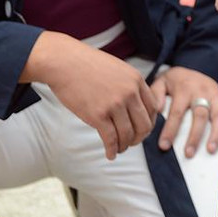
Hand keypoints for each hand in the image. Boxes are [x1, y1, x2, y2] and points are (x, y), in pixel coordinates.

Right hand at [25, 32, 158, 160]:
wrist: (64, 62)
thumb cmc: (86, 64)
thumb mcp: (117, 68)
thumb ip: (129, 84)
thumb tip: (134, 105)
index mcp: (136, 80)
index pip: (153, 108)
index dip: (149, 123)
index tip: (140, 129)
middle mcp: (129, 92)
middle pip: (144, 125)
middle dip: (139, 138)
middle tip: (131, 142)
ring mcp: (114, 104)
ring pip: (128, 135)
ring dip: (124, 146)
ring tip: (118, 148)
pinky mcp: (98, 115)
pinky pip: (111, 139)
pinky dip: (112, 150)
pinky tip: (109, 154)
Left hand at [150, 67, 217, 157]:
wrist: (197, 68)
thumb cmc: (178, 81)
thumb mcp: (162, 82)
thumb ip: (156, 95)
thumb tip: (157, 111)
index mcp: (184, 89)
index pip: (177, 112)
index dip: (171, 130)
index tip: (164, 146)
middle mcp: (202, 91)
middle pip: (199, 115)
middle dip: (194, 136)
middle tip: (188, 153)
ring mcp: (216, 95)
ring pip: (217, 115)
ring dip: (214, 134)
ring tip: (210, 150)